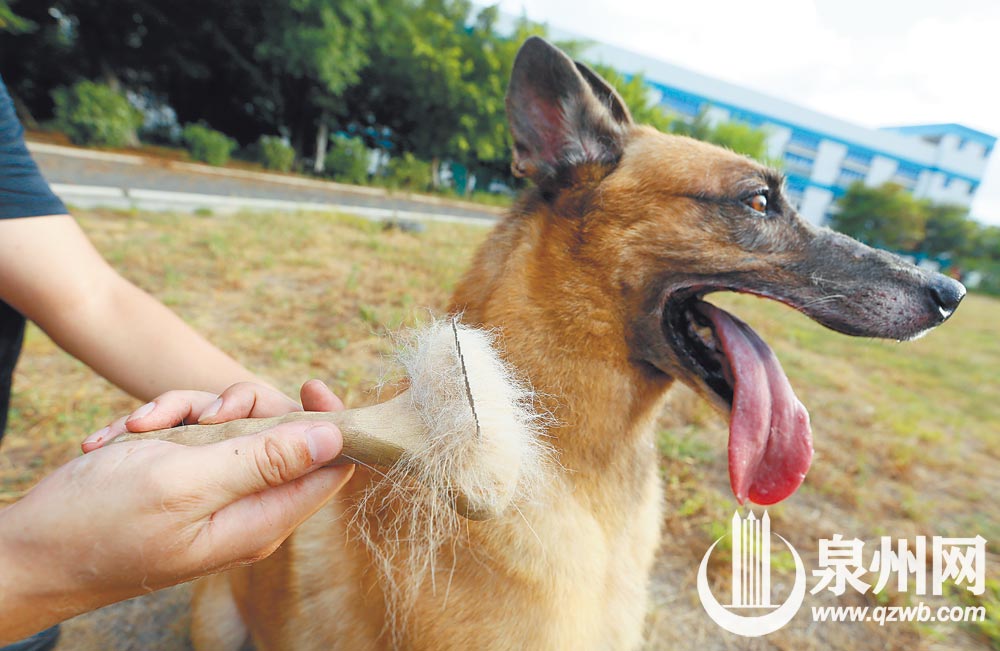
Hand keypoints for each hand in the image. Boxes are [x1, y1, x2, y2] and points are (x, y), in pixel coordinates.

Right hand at [0, 380, 350, 641]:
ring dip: (186, 411)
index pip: (331, 469)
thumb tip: (334, 439)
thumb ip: (265, 462)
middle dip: (240, 408)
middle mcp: (244, 508)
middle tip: (201, 414)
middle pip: (281, 435)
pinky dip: (159, 425)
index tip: (309, 386)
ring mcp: (211, 493)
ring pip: (231, 425)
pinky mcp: (182, 479)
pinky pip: (191, 435)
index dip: (333, 423)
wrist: (26, 550)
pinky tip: (119, 438)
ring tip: (140, 426)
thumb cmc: (99, 523)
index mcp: (259, 519)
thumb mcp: (186, 483)